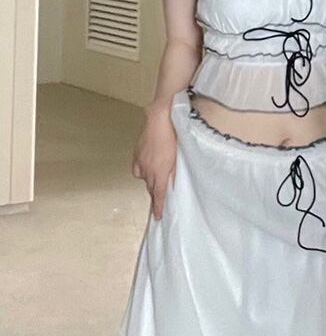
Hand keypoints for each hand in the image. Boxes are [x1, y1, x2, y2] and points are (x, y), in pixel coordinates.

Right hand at [131, 103, 177, 219]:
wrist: (160, 119)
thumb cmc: (173, 137)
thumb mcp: (178, 158)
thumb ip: (173, 173)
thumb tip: (171, 183)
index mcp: (159, 172)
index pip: (159, 195)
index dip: (158, 207)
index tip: (158, 217)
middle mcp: (148, 170)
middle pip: (151, 188)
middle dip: (155, 195)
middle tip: (159, 202)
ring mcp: (140, 162)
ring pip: (144, 178)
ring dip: (150, 181)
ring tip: (156, 179)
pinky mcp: (136, 154)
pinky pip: (138, 169)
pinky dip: (142, 171)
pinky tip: (147, 168)